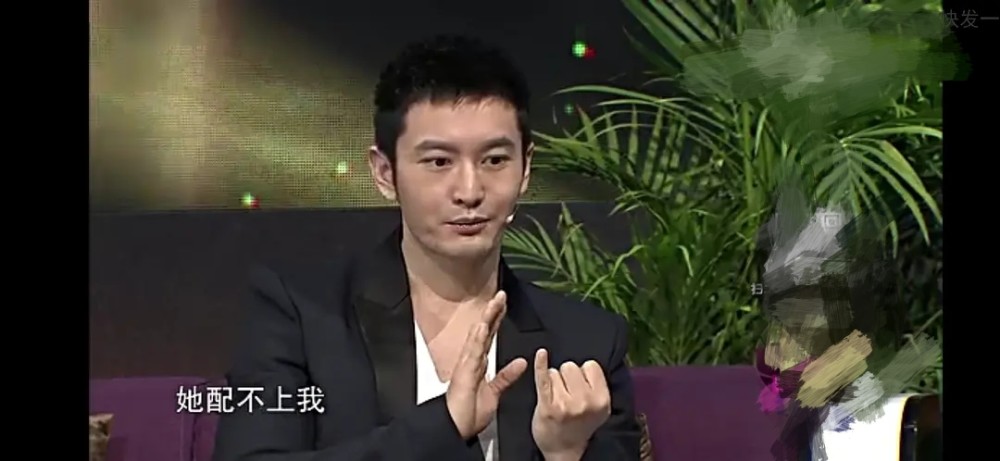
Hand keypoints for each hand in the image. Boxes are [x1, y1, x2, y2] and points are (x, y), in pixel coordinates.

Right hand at [445, 291, 528, 438]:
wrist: (455, 428)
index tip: (503, 305)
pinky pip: (472, 354)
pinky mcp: (463, 373)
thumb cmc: (469, 413)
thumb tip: (521, 362)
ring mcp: (466, 365)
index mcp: (479, 364)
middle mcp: (471, 361)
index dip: (496, 320)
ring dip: (486, 320)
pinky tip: (482, 326)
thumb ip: (506, 377)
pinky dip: (477, 339)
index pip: (489, 336)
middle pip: (483, 331)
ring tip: (494, 303)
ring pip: (477, 337)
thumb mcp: (494, 393)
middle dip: (492, 313)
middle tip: (501, 295)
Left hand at [531, 349, 610, 459]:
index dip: (583, 374)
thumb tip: (587, 363)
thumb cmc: (579, 426)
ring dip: (554, 383)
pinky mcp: (547, 406)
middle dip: (567, 377)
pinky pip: (543, 378)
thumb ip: (597, 386)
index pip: (590, 365)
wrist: (564, 450)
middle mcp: (585, 402)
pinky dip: (540, 364)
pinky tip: (541, 354)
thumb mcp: (599, 408)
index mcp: (601, 400)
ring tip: (558, 400)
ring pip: (555, 372)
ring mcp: (565, 404)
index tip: (580, 386)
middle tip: (567, 395)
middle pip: (571, 366)